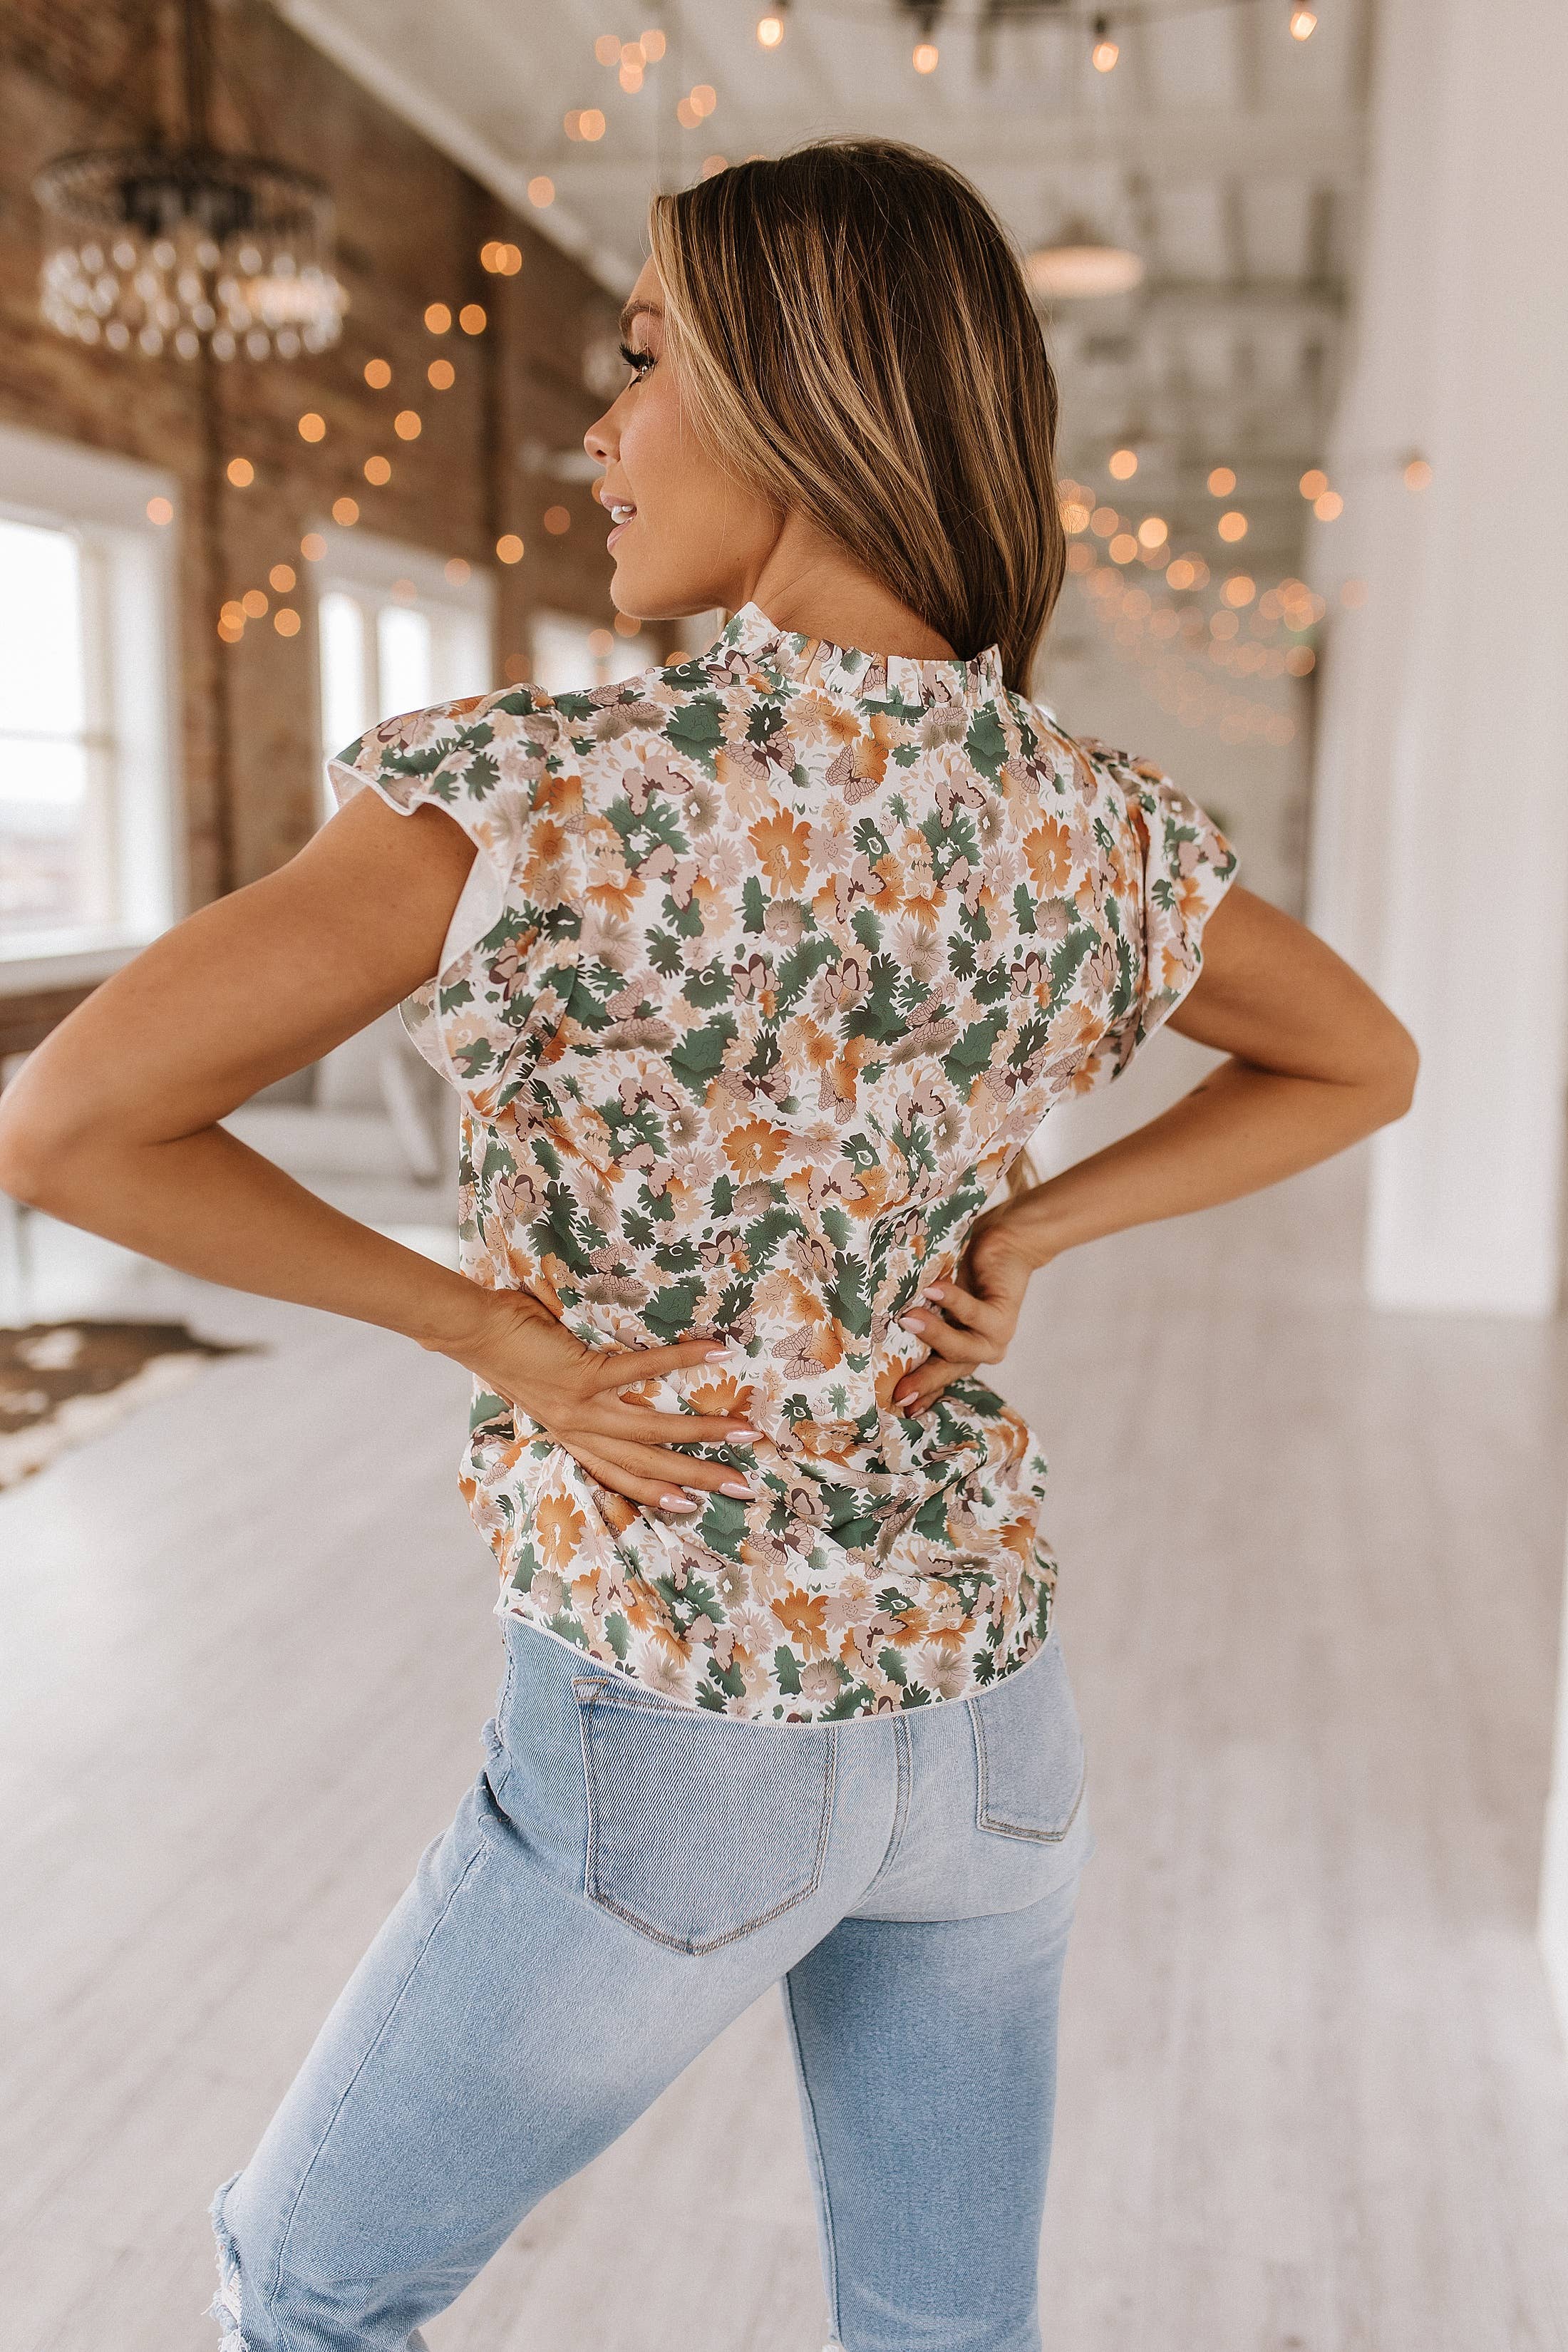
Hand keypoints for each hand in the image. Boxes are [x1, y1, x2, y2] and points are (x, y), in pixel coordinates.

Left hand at [452, 1289, 758, 1513]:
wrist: (473, 1332)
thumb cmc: (508, 1351)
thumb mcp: (544, 1389)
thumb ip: (576, 1397)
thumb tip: (611, 1384)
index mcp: (571, 1435)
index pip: (620, 1475)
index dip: (657, 1492)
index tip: (694, 1504)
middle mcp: (580, 1430)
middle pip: (647, 1464)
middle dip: (698, 1477)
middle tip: (743, 1485)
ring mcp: (584, 1406)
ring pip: (652, 1430)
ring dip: (703, 1433)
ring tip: (745, 1432)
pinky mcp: (585, 1373)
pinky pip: (643, 1368)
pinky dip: (682, 1358)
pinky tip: (716, 1350)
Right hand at [890, 1212, 1039, 1414]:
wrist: (1005, 1244)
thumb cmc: (962, 1270)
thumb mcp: (932, 1298)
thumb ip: (914, 1314)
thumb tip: (870, 1321)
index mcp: (958, 1353)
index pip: (935, 1380)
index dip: (918, 1394)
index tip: (896, 1407)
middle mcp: (976, 1352)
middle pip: (945, 1371)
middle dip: (922, 1381)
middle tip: (897, 1391)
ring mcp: (993, 1340)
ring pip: (960, 1347)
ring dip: (933, 1333)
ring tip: (907, 1318)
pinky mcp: (1003, 1318)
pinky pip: (975, 1313)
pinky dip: (953, 1301)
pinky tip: (934, 1290)